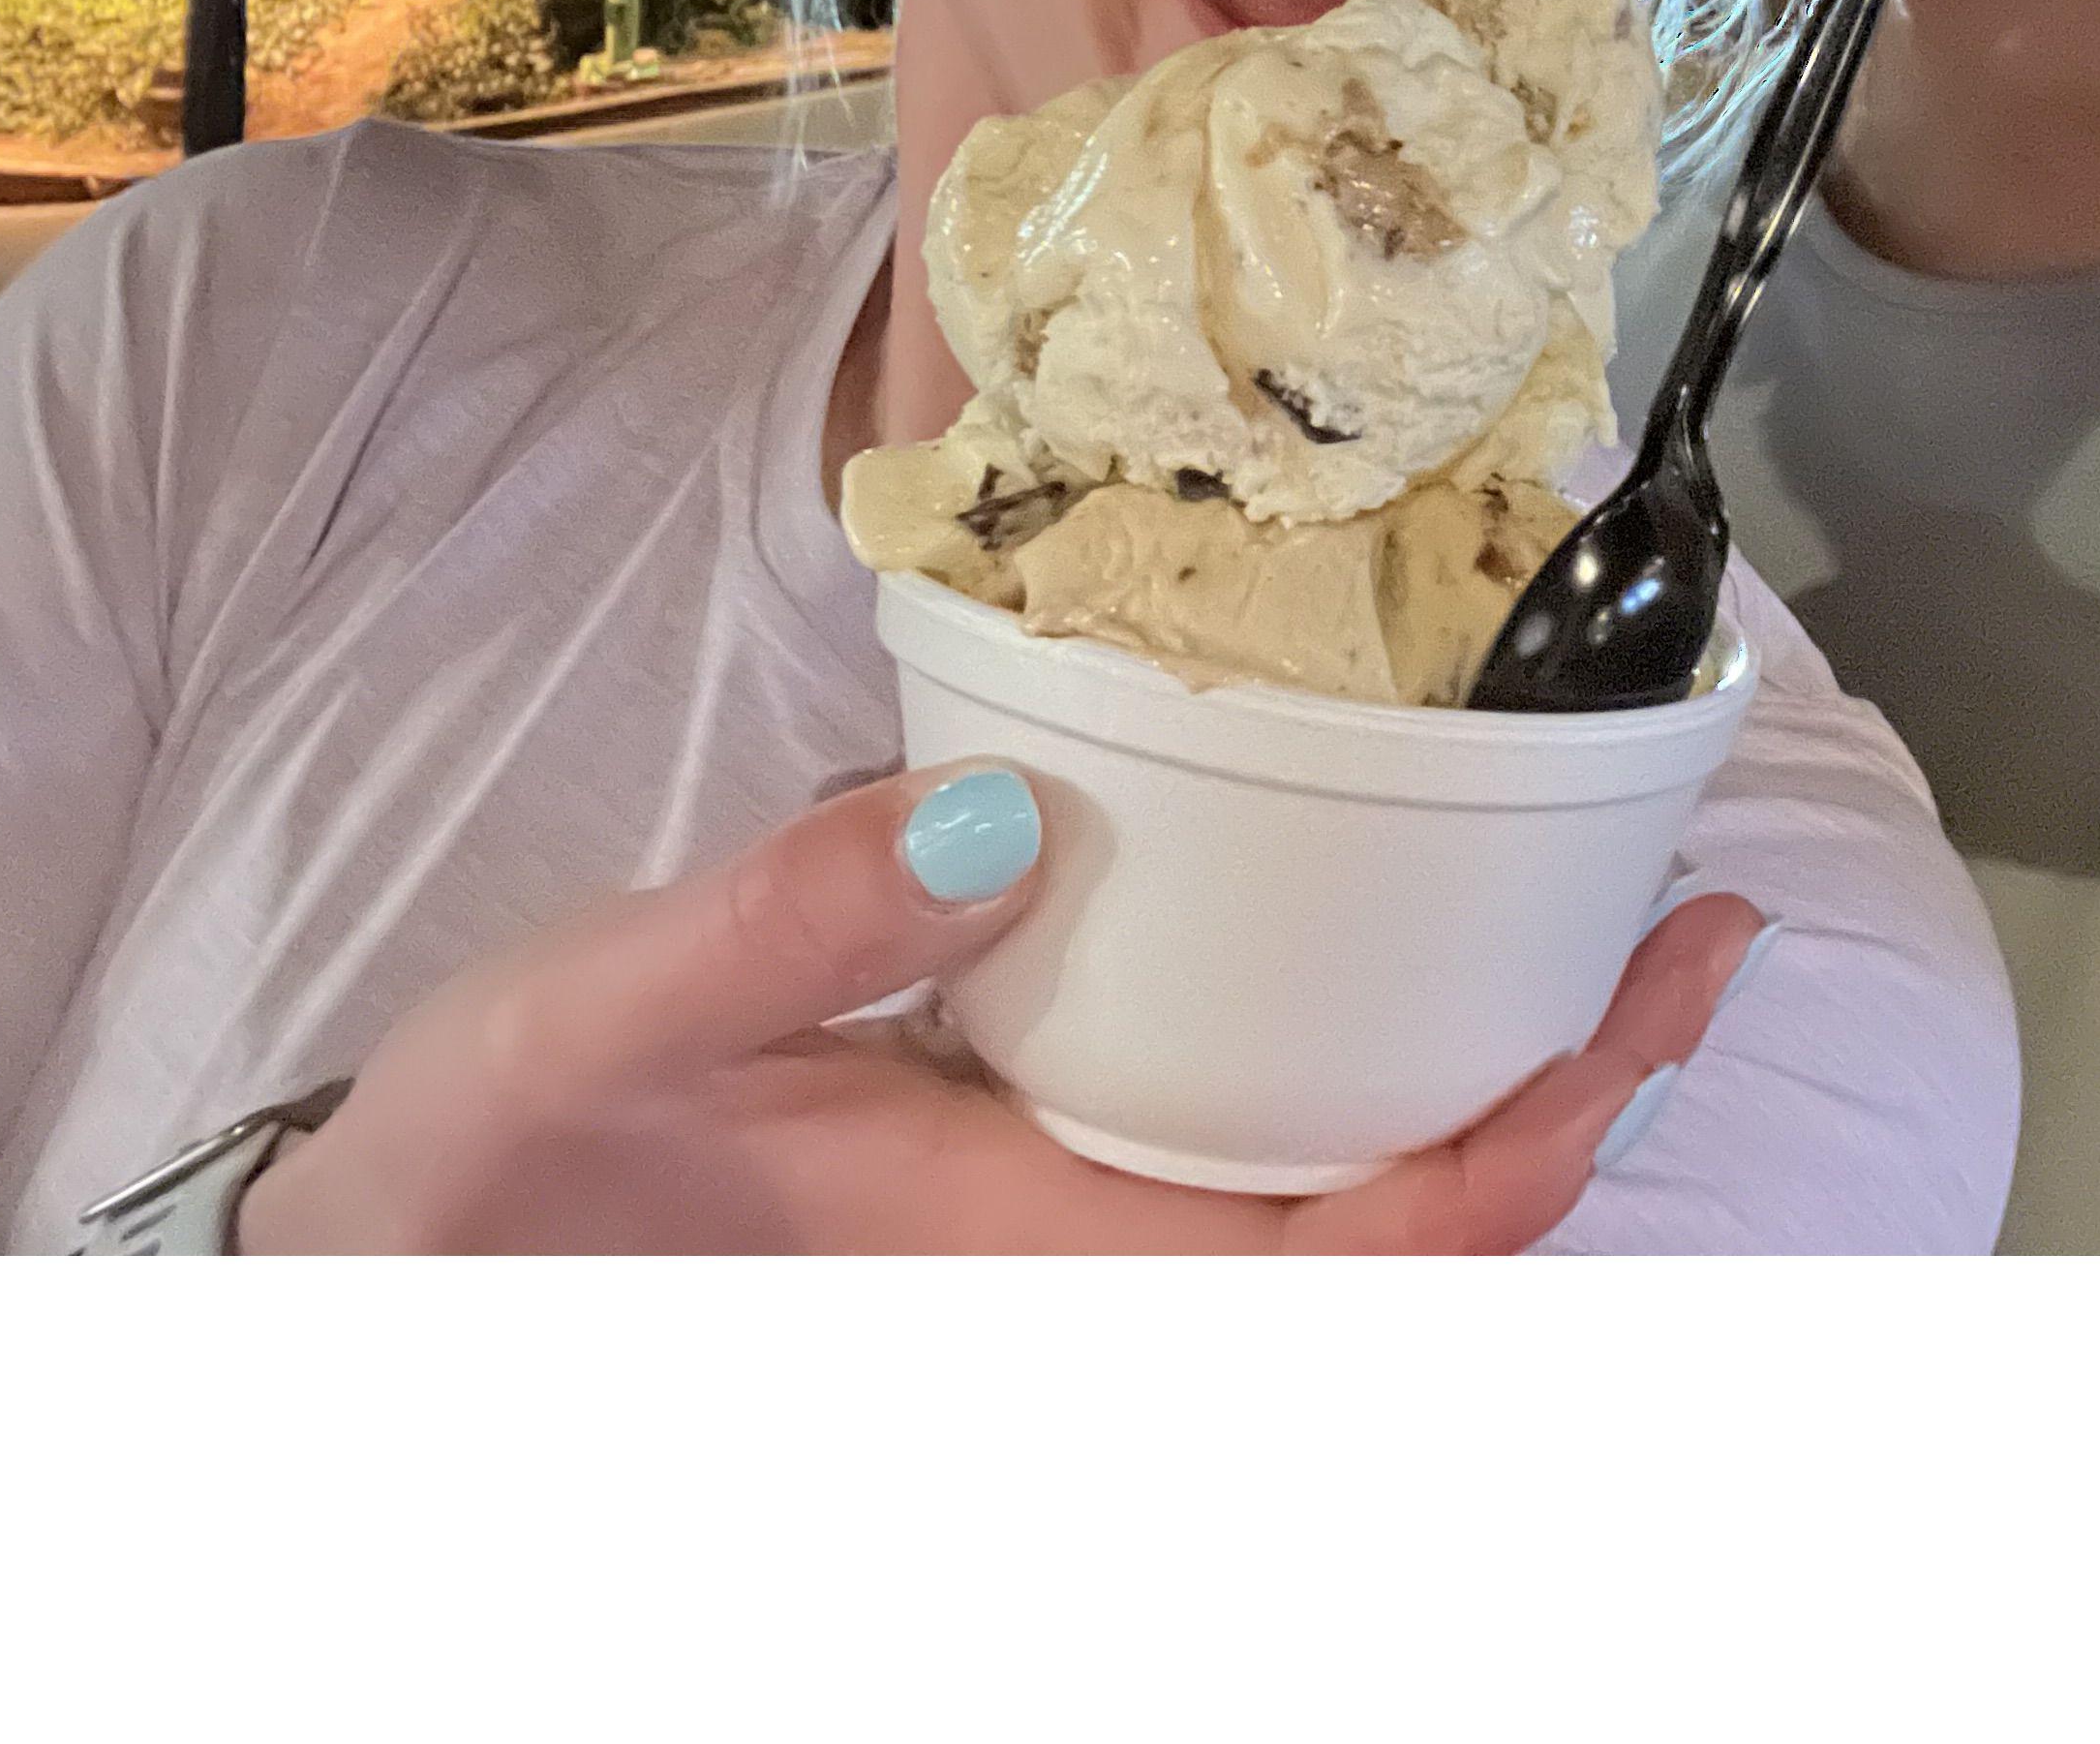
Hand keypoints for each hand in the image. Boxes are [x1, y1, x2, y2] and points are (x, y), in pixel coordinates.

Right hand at [243, 762, 1762, 1251]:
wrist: (392, 1281)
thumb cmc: (490, 1178)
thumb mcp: (605, 1021)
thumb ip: (782, 927)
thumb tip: (1000, 819)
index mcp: (1023, 1262)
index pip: (1349, 1264)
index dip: (1527, 1157)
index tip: (1652, 1007)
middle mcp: (1082, 1275)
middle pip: (1407, 1248)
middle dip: (1579, 1107)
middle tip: (1706, 926)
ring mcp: (1070, 1239)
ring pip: (1352, 1217)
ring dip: (1508, 1093)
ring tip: (1625, 934)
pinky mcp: (1033, 1188)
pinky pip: (1259, 1167)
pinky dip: (1380, 1073)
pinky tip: (1417, 957)